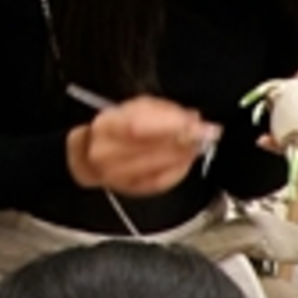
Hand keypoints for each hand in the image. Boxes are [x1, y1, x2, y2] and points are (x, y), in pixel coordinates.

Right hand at [65, 96, 220, 196]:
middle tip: (207, 132)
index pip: (138, 126)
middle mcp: (108, 154)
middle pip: (152, 148)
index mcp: (106, 127)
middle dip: (184, 140)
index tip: (194, 122)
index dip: (169, 125)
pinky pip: (162, 181)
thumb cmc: (114, 129)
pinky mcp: (133, 190)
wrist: (90, 157)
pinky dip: (180, 169)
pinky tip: (187, 159)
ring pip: (160, 166)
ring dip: (185, 155)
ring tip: (199, 144)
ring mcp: (119, 176)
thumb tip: (190, 118)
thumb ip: (160, 110)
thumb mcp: (132, 108)